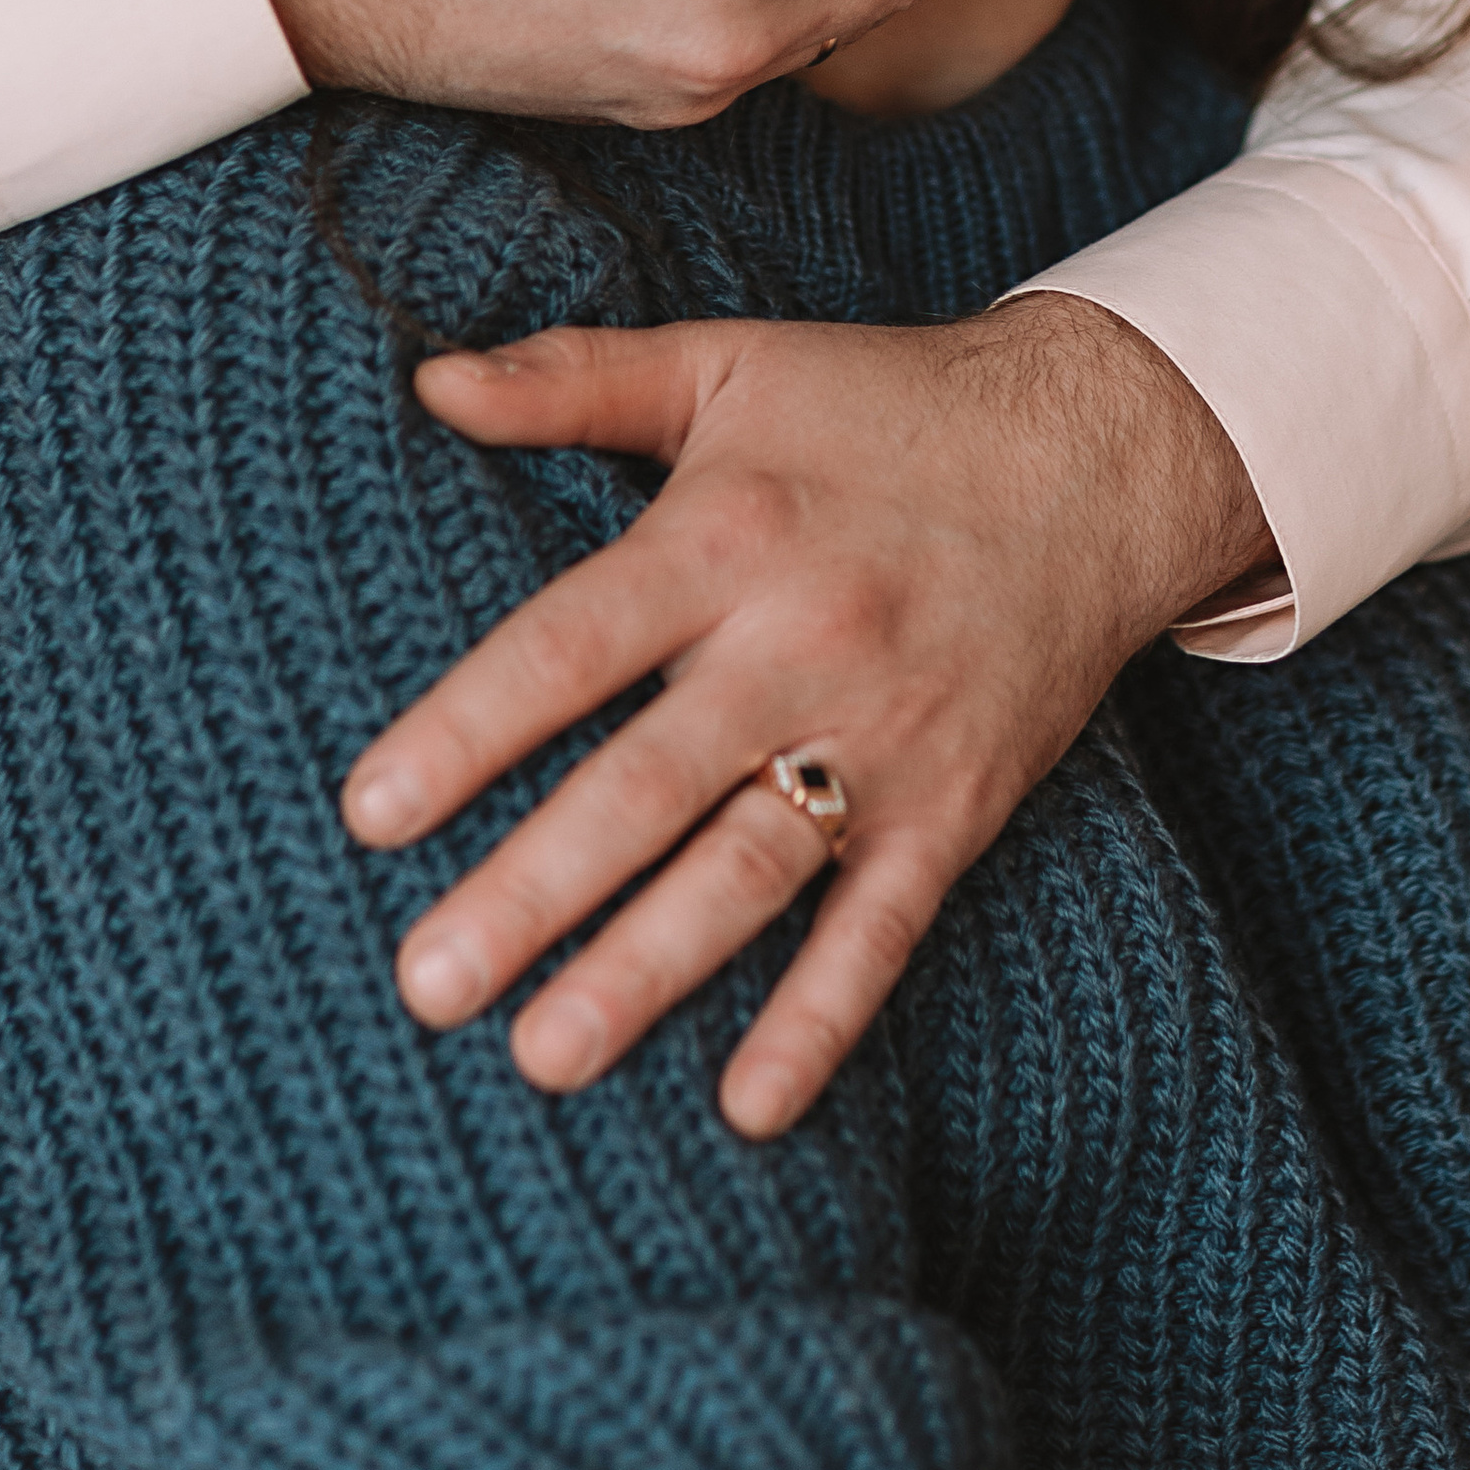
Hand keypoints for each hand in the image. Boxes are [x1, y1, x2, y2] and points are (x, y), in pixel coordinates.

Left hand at [341, 297, 1270, 1133]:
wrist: (1099, 452)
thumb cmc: (882, 406)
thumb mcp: (725, 364)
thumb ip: (572, 378)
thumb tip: (424, 378)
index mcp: (725, 536)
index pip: (573, 644)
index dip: (471, 725)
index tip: (369, 812)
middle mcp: (799, 643)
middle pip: (647, 783)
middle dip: (535, 888)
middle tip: (426, 983)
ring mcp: (883, 736)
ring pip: (750, 869)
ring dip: (648, 969)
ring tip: (544, 1055)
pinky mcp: (953, 807)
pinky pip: (883, 926)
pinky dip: (823, 1017)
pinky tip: (748, 1105)